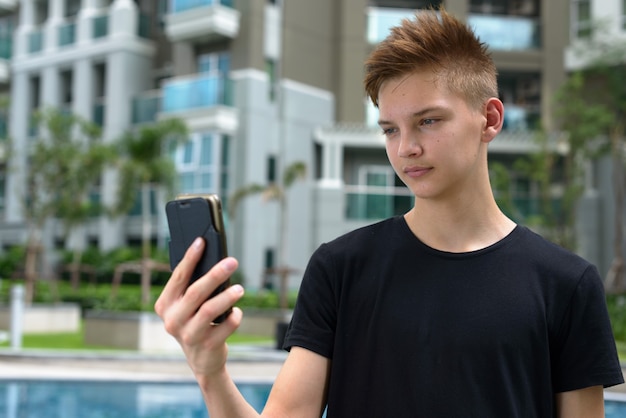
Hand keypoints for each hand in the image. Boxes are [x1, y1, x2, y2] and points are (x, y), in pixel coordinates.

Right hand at [155, 237, 244, 378]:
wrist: (202, 359)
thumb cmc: (196, 322)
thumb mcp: (188, 306)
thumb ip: (194, 287)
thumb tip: (214, 260)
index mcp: (165, 305)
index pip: (178, 277)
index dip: (190, 258)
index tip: (201, 241)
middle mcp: (172, 320)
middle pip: (196, 292)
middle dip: (215, 274)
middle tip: (232, 262)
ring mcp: (188, 335)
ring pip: (210, 310)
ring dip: (227, 296)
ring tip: (240, 288)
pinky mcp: (207, 346)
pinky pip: (226, 326)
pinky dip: (234, 316)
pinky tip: (237, 312)